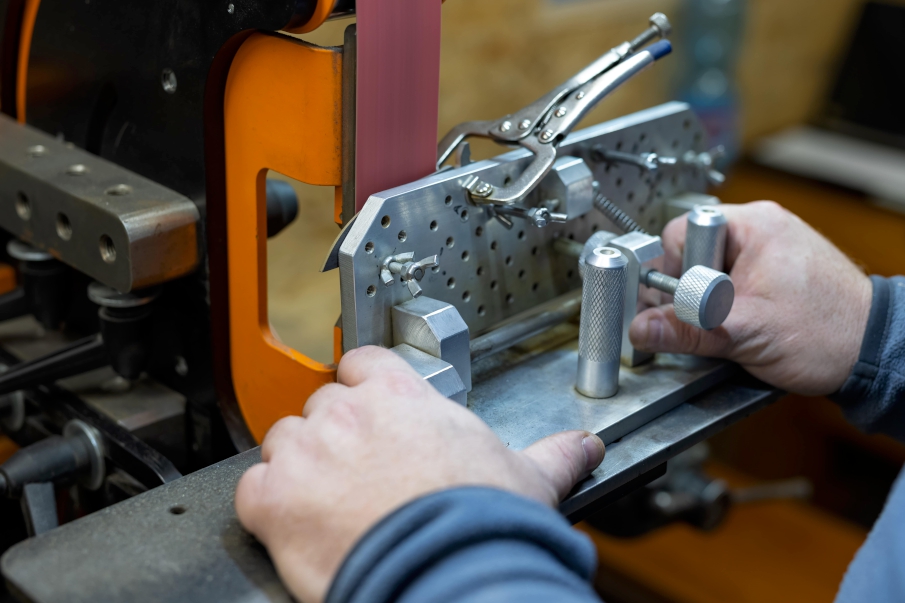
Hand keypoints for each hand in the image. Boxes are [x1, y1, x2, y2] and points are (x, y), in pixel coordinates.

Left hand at [235, 345, 605, 602]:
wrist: (445, 572)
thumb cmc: (480, 525)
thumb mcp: (526, 479)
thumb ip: (553, 454)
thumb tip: (586, 446)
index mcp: (402, 396)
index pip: (364, 364)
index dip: (364, 388)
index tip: (371, 409)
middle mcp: (349, 412)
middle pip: (323, 406)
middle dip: (335, 436)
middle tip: (358, 473)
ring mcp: (307, 452)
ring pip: (284, 440)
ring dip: (299, 466)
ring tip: (328, 502)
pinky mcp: (274, 498)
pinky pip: (254, 488)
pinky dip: (269, 505)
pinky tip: (296, 525)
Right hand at [630, 201, 871, 395]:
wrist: (874, 353)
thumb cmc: (829, 333)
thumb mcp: (744, 333)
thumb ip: (687, 329)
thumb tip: (642, 328)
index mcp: (754, 225)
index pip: (681, 233)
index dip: (671, 270)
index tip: (675, 300)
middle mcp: (762, 228)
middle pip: (693, 253)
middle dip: (691, 290)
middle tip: (709, 317)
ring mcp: (770, 248)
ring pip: (710, 271)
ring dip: (709, 301)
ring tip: (730, 324)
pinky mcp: (775, 270)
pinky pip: (731, 281)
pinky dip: (727, 304)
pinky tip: (741, 324)